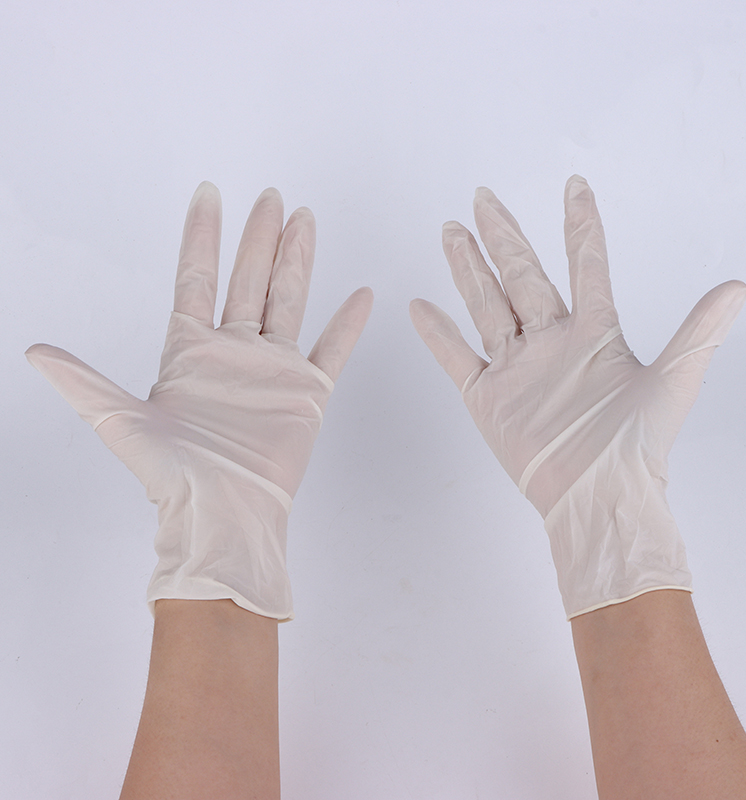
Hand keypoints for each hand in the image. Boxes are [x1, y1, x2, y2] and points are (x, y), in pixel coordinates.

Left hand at [27, 183, 372, 618]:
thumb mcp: (120, 422)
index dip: (202, 235)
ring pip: (288, 300)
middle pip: (248, 279)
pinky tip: (360, 295)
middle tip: (272, 197)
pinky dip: (348, 323)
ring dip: (297, 260)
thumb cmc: (175, 476)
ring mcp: (272, 369)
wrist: (224, 514)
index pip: (196, 278)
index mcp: (189, 351)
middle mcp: (232, 353)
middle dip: (259, 236)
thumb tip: (33, 352)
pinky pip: (331, 348)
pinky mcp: (306, 392)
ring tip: (305, 221)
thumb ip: (84, 382)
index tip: (209, 195)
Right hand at [410, 176, 745, 617]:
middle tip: (484, 197)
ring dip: (468, 268)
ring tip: (452, 231)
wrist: (596, 495)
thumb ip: (697, 333)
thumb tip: (738, 286)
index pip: (586, 265)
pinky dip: (437, 333)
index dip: (580, 226)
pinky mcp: (488, 396)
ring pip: (487, 305)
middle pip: (522, 276)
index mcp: (594, 333)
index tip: (575, 186)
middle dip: (503, 235)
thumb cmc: (635, 447)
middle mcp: (551, 342)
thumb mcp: (672, 382)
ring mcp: (517, 367)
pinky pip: (457, 357)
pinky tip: (420, 306)